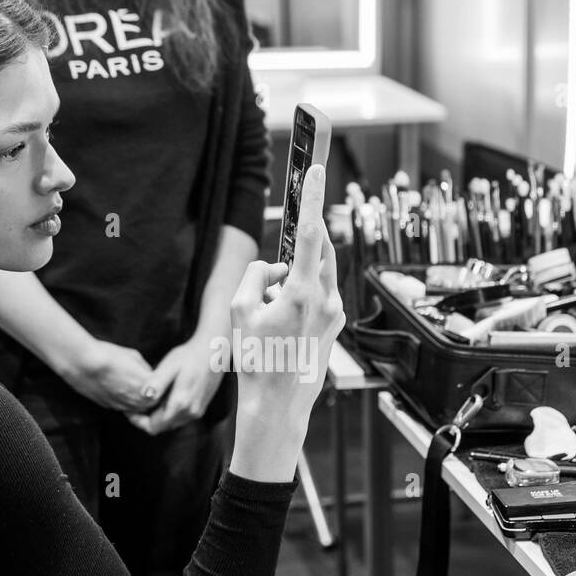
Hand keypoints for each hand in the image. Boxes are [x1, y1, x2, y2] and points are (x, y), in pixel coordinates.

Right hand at [62, 339, 155, 411]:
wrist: (83, 364)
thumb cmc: (109, 356)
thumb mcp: (135, 357)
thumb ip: (145, 369)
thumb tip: (149, 374)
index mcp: (148, 388)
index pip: (163, 392)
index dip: (163, 385)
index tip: (162, 380)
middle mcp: (137, 402)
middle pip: (152, 404)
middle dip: (153, 395)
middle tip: (150, 385)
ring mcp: (123, 406)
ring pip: (138, 409)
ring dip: (140, 400)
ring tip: (134, 386)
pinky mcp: (110, 407)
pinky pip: (124, 407)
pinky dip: (126, 400)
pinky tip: (121, 388)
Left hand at [126, 337, 226, 435]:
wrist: (214, 351)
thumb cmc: (190, 356)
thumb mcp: (170, 366)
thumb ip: (156, 383)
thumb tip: (143, 397)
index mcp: (179, 404)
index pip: (153, 427)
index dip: (138, 422)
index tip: (130, 410)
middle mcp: (189, 413)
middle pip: (161, 427)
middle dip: (147, 419)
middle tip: (136, 404)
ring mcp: (197, 412)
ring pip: (171, 423)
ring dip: (158, 416)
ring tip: (148, 400)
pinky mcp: (200, 407)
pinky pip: (180, 417)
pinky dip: (169, 413)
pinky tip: (164, 397)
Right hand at [228, 164, 343, 480]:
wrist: (278, 407)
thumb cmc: (257, 363)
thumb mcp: (239, 312)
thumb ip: (254, 275)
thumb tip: (272, 268)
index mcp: (301, 293)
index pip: (308, 233)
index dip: (312, 197)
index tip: (315, 169)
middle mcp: (326, 299)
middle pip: (315, 250)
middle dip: (295, 248)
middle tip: (271, 275)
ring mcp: (334, 312)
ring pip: (316, 272)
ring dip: (293, 277)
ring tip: (269, 311)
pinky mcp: (336, 324)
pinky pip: (318, 294)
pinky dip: (298, 296)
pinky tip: (280, 323)